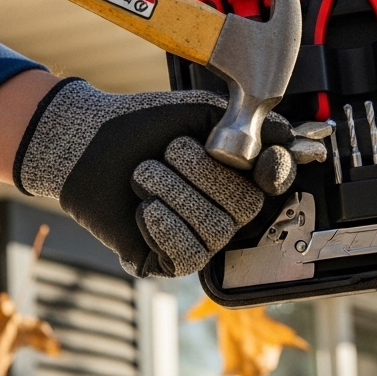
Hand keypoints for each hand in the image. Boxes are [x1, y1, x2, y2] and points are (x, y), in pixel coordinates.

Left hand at [14, 78, 324, 277]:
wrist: (88, 144)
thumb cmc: (143, 126)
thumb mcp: (198, 113)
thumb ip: (244, 125)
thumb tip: (288, 138)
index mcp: (237, 173)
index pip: (276, 181)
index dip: (274, 172)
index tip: (263, 159)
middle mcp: (225, 210)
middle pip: (245, 205)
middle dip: (200, 172)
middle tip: (167, 153)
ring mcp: (200, 239)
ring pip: (214, 229)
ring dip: (172, 192)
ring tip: (144, 173)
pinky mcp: (168, 261)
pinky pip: (187, 255)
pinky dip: (162, 225)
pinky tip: (145, 208)